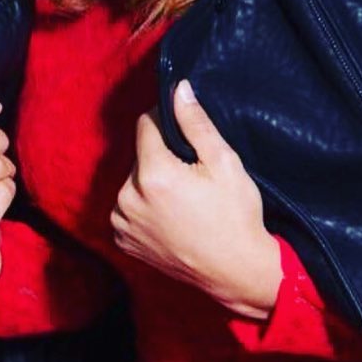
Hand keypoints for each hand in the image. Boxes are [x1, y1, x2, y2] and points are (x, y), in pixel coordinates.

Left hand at [110, 80, 281, 319]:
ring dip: (152, 180)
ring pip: (134, 181)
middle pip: (140, 154)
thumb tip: (178, 89)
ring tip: (185, 198)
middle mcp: (128, 198)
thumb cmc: (236, 215)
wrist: (237, 272)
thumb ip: (195, 123)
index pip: (146, 124)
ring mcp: (123, 222)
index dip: (167, 121)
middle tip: (193, 173)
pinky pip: (129, 208)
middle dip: (162, 155)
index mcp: (152, 174)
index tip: (186, 132)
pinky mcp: (124, 241)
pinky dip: (145, 206)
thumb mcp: (224, 162)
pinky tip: (172, 215)